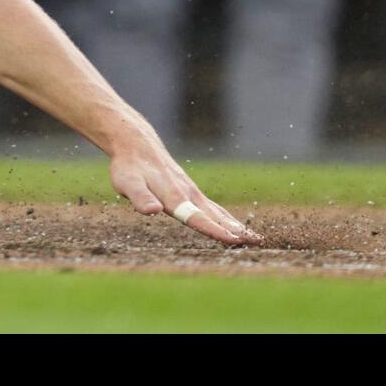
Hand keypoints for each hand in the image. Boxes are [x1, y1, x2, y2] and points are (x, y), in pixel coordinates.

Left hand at [109, 141, 262, 246]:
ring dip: (236, 225)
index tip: (234, 239)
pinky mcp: (190, 190)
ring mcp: (191, 191)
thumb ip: (140, 198)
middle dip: (236, 230)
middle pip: (215, 216)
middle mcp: (188, 194)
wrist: (135, 143)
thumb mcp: (128, 183)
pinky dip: (227, 218)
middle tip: (257, 242)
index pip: (197, 217)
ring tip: (255, 238)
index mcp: (174, 196)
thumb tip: (151, 210)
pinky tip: (235, 225)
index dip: (215, 230)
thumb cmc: (129, 167)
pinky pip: (213, 207)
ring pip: (217, 211)